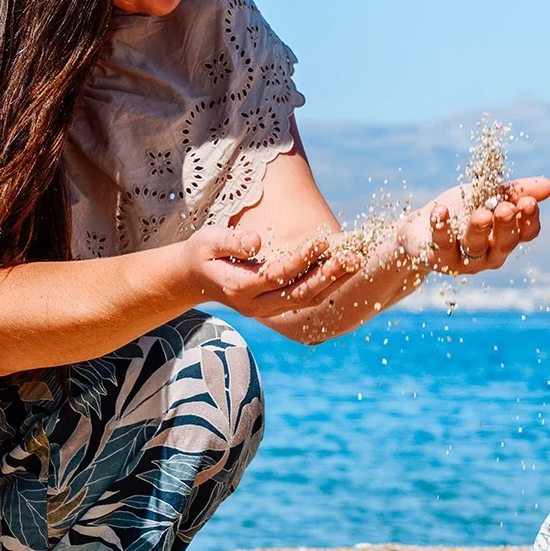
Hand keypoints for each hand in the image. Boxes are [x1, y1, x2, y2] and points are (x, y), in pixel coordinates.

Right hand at [177, 226, 362, 316]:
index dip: (300, 260)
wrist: (194, 278)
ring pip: (306, 300)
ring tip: (355, 261)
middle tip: (352, 257)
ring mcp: (267, 309)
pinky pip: (305, 299)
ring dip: (333, 281)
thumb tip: (257, 241)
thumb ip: (231, 241)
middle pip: (298, 293)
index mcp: (238, 288)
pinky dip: (326, 285)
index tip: (321, 241)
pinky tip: (344, 268)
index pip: (276, 275)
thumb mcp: (208, 241)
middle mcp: (255, 305)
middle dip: (327, 275)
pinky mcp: (276, 306)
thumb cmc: (202, 254)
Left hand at [401, 176, 549, 275]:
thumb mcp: (488, 195)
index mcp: (506, 236)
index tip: (528, 202)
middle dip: (506, 225)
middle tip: (506, 208)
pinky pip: (442, 245)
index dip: (529, 220)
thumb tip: (549, 185)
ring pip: (476, 247)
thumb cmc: (460, 212)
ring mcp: (465, 260)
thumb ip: (516, 191)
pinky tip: (441, 210)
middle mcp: (490, 253)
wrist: (419, 229)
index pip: (527, 233)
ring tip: (480, 214)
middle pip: (505, 242)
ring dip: (479, 229)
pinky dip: (442, 227)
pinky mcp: (439, 259)